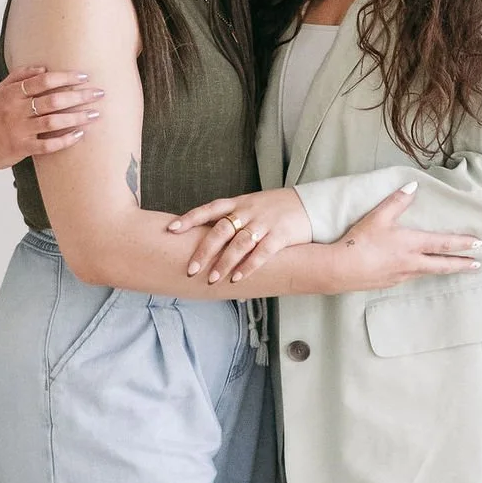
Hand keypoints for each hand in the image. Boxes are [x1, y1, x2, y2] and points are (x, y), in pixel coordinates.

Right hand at [0, 68, 101, 174]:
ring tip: (94, 114)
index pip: (43, 81)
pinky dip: (65, 140)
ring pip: (53, 122)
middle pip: (53, 100)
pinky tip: (80, 135)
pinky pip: (48, 145)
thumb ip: (19, 77)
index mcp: (12, 94)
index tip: (83, 77)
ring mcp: (21, 130)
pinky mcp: (23, 148)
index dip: (65, 78)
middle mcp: (17, 110)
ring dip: (77, 117)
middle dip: (79, 96)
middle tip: (98, 93)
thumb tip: (43, 67)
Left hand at [170, 186, 314, 286]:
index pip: (209, 209)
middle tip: (191, 269)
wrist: (310, 205)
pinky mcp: (281, 235)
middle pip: (221, 230)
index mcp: (239, 203)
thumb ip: (231, 218)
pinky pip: (262, 253)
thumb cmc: (276, 209)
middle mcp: (248, 212)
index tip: (171, 229)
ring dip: (224, 263)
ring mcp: (264, 223)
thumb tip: (206, 237)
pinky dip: (248, 267)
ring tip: (213, 279)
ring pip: (239, 243)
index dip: (189, 219)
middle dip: (204, 251)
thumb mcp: (251, 206)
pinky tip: (237, 278)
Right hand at [326, 186, 481, 290]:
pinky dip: (423, 272)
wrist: (341, 269)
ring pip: (429, 272)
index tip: (479, 244)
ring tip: (455, 267)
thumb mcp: (378, 217)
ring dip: (444, 269)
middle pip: (443, 265)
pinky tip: (420, 270)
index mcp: (411, 244)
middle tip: (478, 265)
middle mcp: (412, 262)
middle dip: (462, 264)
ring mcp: (402, 275)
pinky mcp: (391, 282)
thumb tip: (413, 186)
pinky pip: (413, 277)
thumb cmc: (359, 241)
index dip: (463, 244)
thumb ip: (397, 201)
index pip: (443, 244)